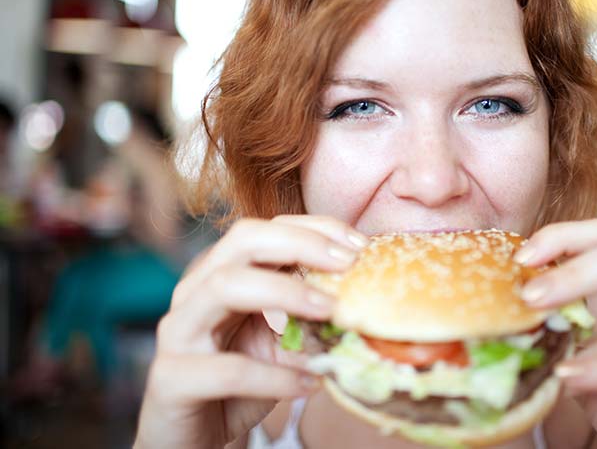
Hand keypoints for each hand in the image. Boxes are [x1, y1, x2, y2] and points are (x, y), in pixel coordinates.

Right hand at [134, 215, 367, 448]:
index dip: (314, 229)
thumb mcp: (279, 343)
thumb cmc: (237, 384)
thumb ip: (309, 319)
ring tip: (330, 310)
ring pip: (224, 286)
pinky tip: (310, 384)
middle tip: (346, 263)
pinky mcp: (172, 379)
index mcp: (221, 273)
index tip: (359, 245)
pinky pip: (227, 370)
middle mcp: (195, 291)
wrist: (191, 437)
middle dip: (300, 244)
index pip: (265, 229)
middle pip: (242, 241)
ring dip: (285, 292)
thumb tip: (365, 304)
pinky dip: (274, 377)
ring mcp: (179, 332)